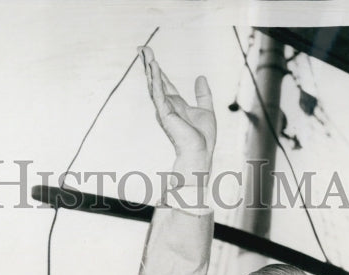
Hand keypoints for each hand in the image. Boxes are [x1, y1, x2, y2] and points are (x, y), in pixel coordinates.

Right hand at [140, 46, 214, 178]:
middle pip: (155, 80)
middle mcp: (167, 105)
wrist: (200, 152)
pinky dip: (156, 79)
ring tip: (144, 52)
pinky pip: (158, 92)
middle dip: (149, 64)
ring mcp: (164, 109)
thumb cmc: (203, 137)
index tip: (150, 56)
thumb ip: (203, 94)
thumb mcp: (207, 109)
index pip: (164, 83)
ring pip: (154, 84)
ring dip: (150, 68)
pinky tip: (154, 66)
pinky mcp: (165, 113)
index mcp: (176, 104)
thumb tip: (201, 77)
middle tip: (141, 47)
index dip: (158, 70)